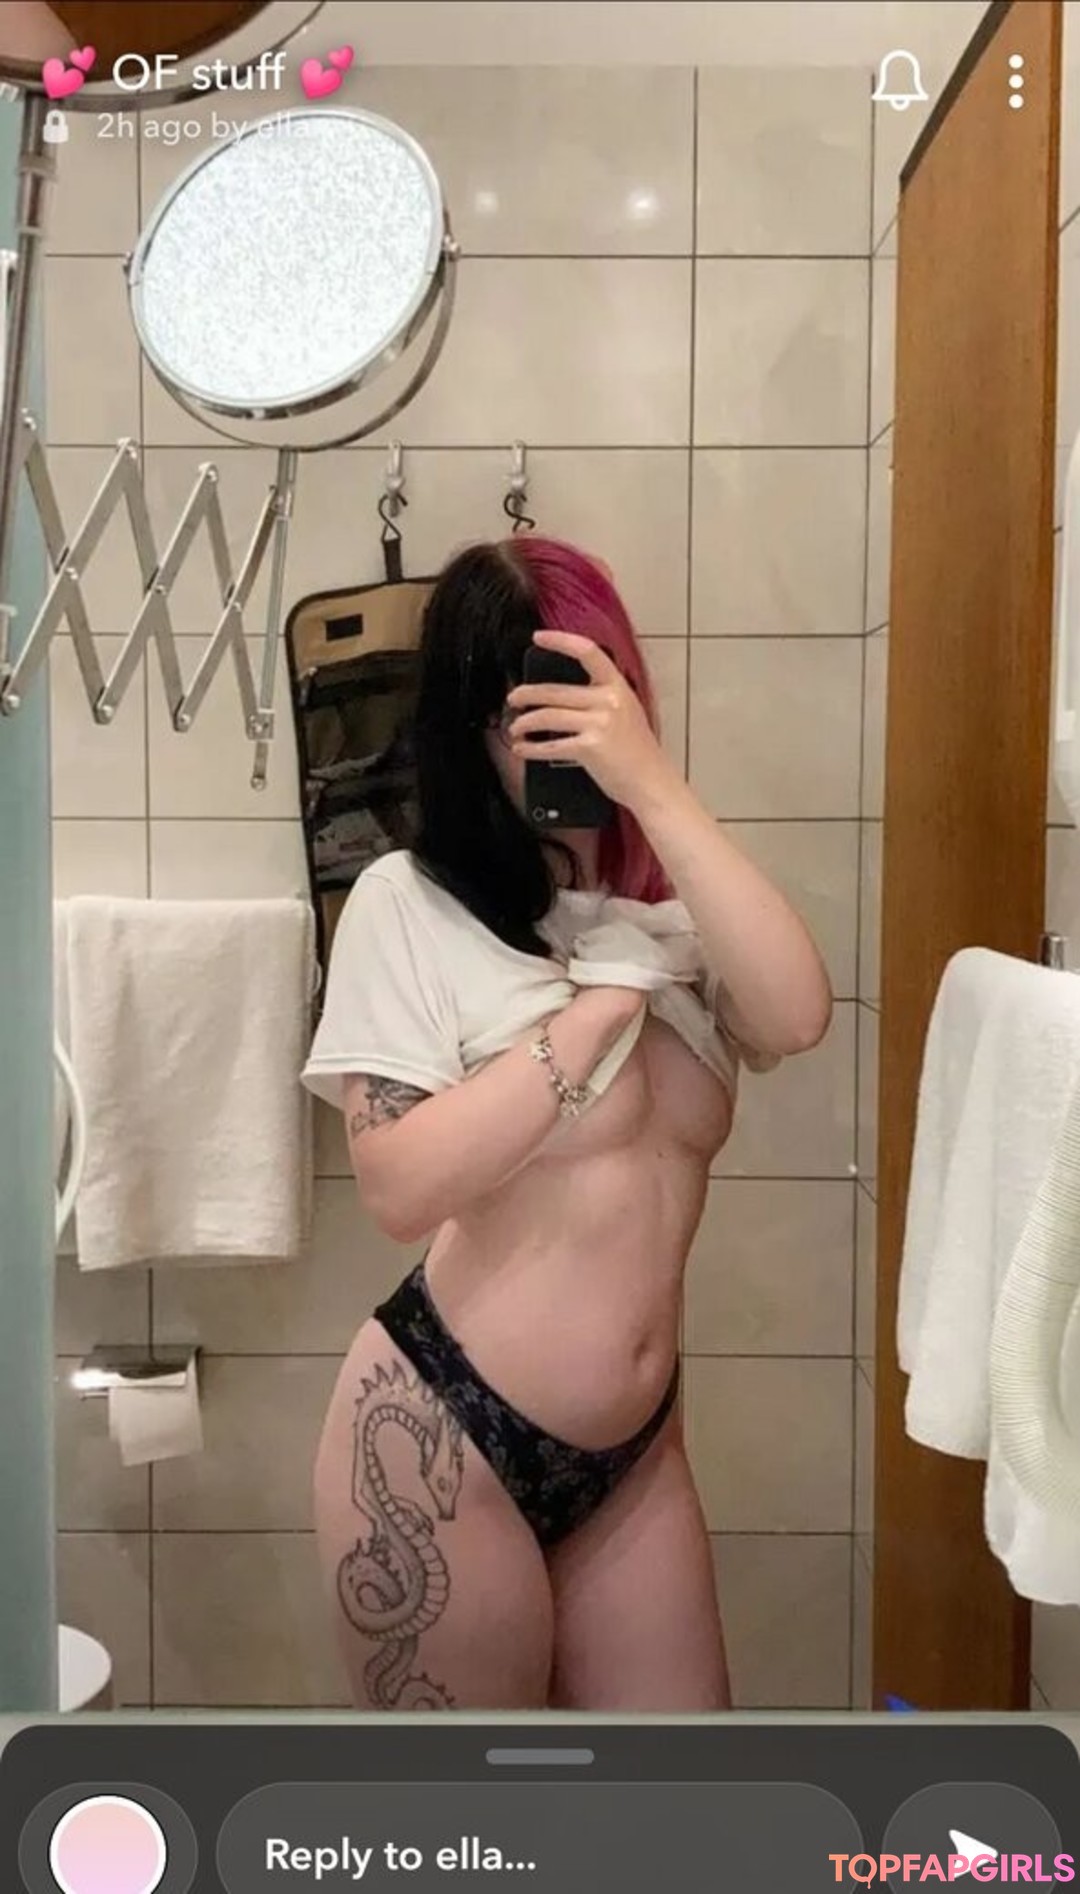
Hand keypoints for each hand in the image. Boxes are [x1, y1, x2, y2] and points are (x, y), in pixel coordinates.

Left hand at [505, 629, 672, 811]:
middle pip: (555, 691)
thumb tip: (566, 694)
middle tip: (513, 698)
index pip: (587, 652)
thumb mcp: (627, 712)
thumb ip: (603, 697)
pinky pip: (551, 745)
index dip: (560, 641)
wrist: (652, 782)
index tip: (539, 638)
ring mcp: (599, 724)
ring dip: (524, 722)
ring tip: (515, 727)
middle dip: (526, 694)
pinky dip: (531, 748)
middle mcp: (608, 701)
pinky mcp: (589, 748)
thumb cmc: (639, 752)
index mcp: (618, 687)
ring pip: (547, 715)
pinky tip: (522, 749)